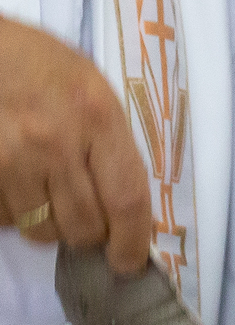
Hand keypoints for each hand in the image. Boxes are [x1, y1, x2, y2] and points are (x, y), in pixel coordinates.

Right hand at [0, 16, 152, 272]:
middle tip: (85, 218)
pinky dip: (13, 213)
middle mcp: (53, 140)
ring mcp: (8, 155)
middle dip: (88, 234)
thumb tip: (128, 212)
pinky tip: (14, 183)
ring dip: (48, 224)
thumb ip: (112, 147)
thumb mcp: (92, 90)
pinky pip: (3, 218)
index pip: (127, 201)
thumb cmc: (39, 63)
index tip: (128, 261)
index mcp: (97, 118)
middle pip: (83, 225)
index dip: (131, 242)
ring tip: (45, 192)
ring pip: (39, 229)